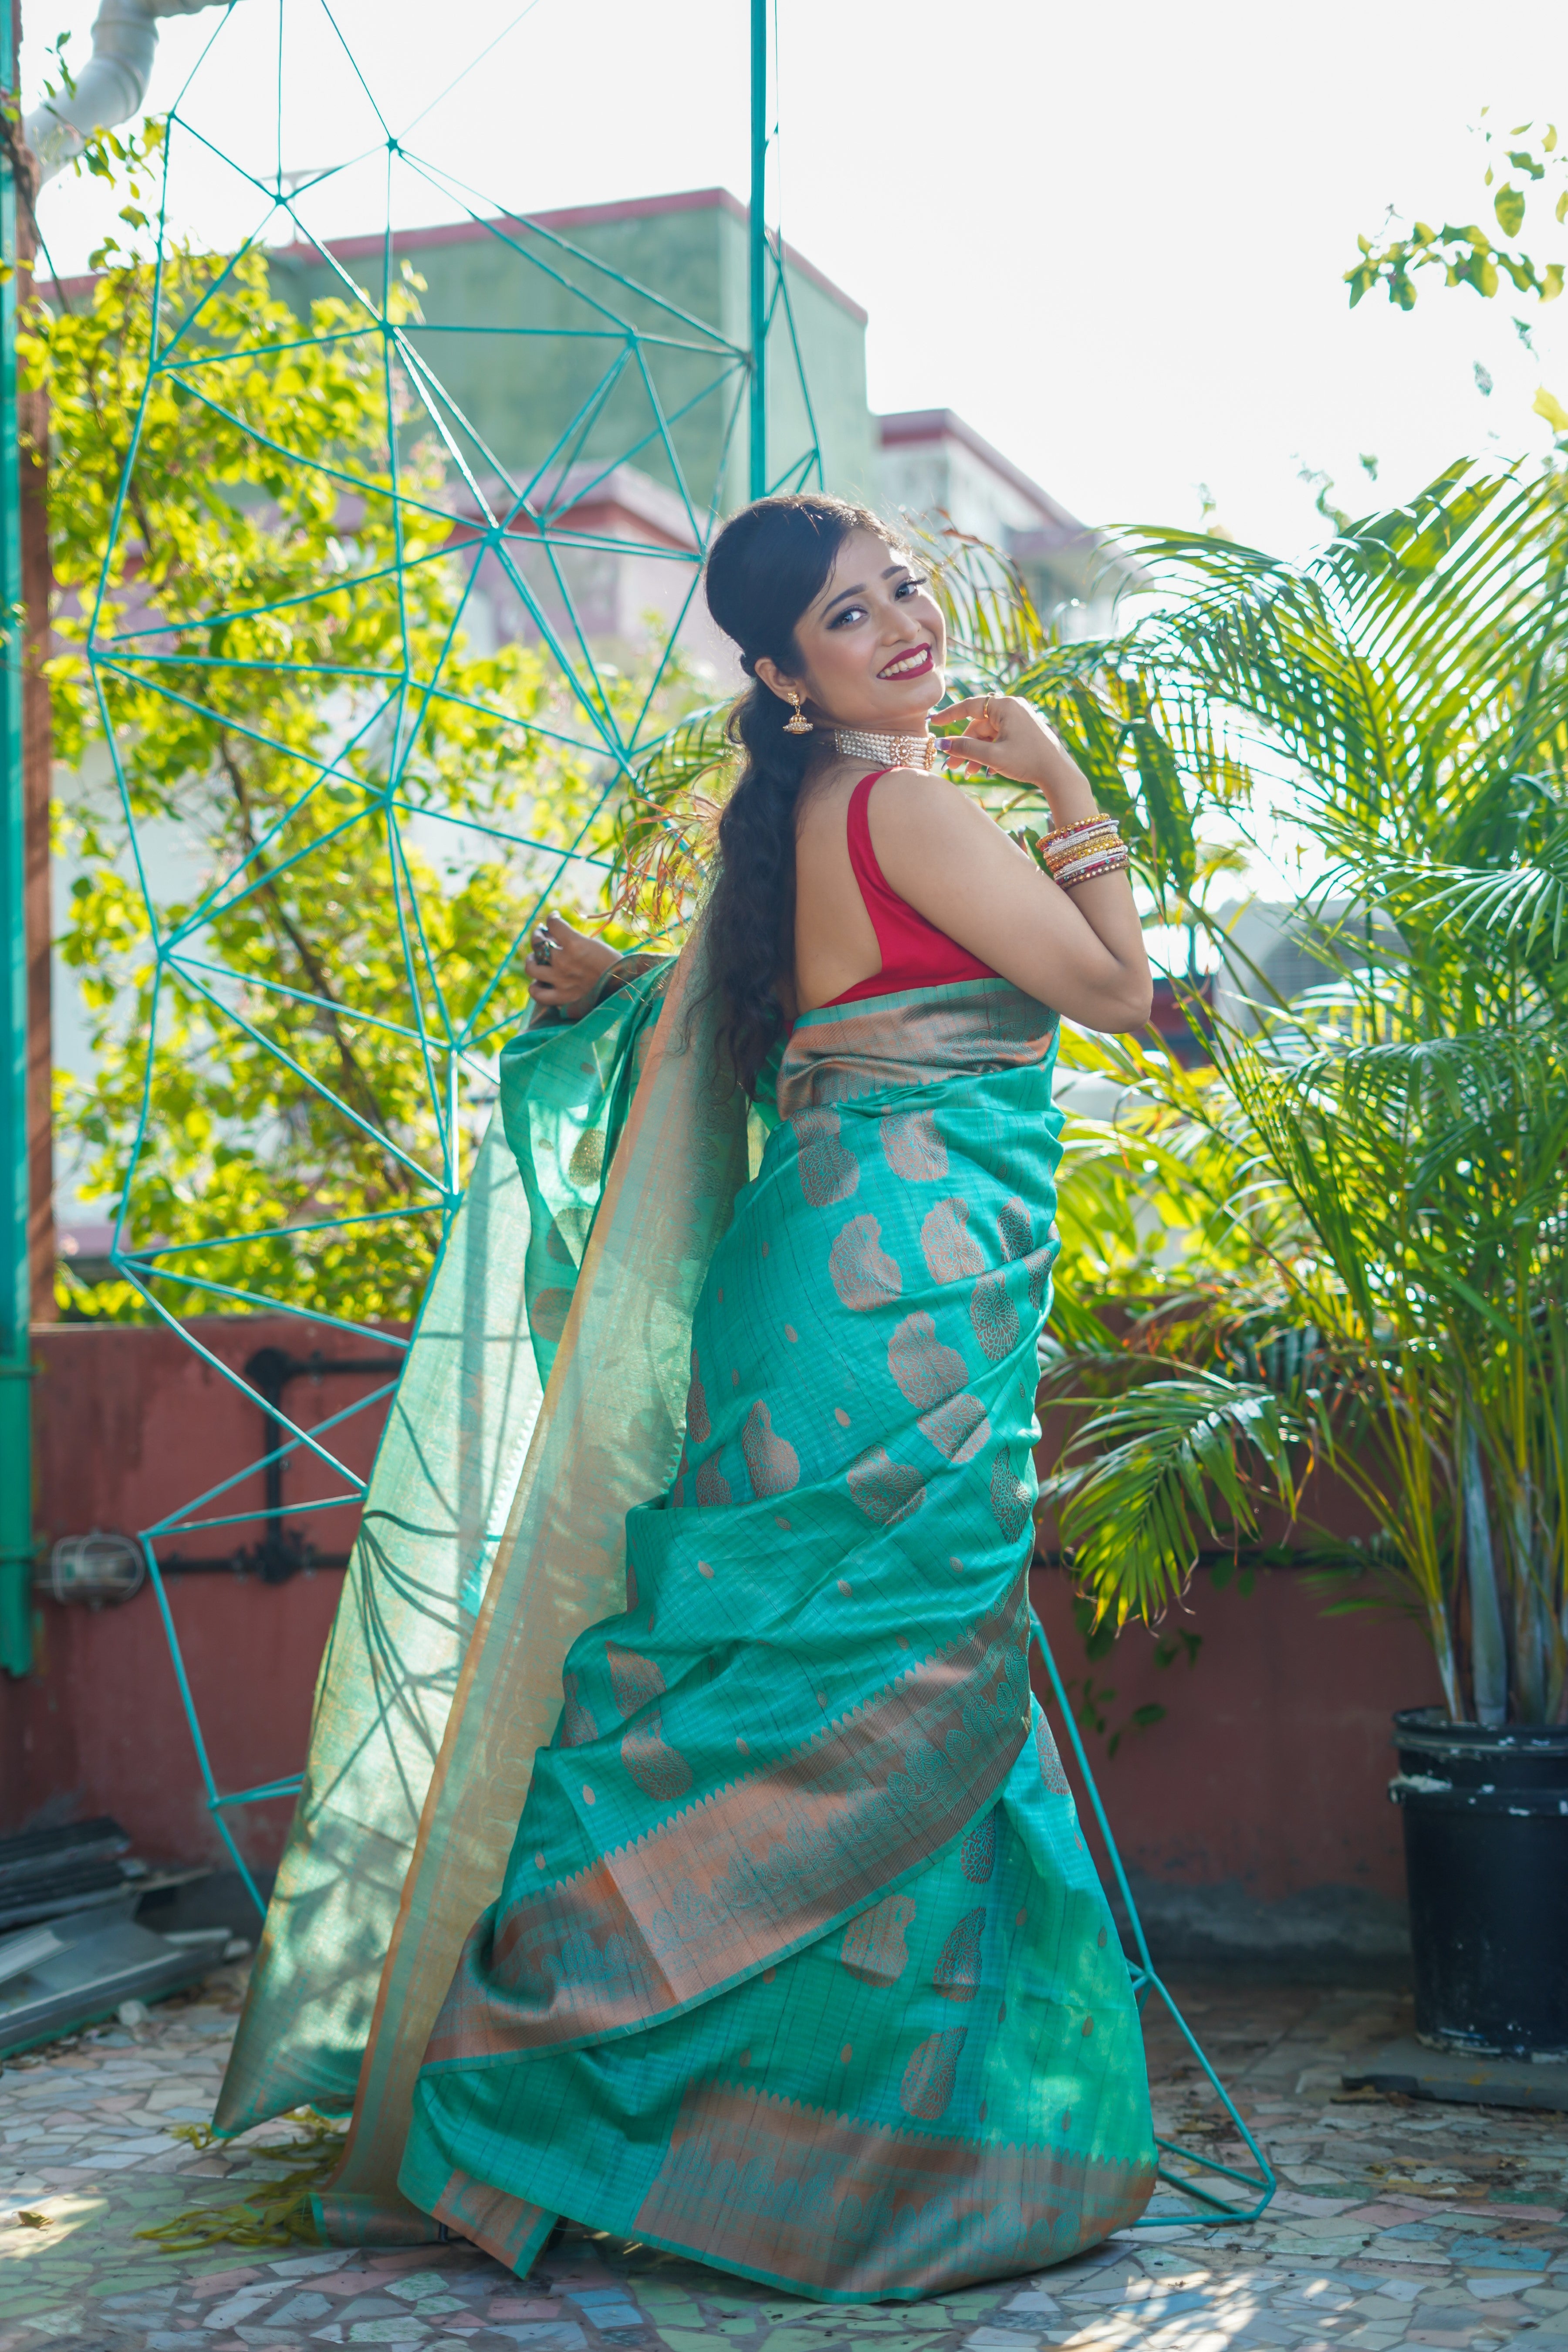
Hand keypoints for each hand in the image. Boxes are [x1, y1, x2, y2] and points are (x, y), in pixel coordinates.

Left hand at [525, 912, 622, 1018]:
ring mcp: (561, 981)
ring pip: (531, 967)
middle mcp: (564, 961)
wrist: (625, 986)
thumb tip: (552, 933)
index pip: (553, 923)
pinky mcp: (562, 997)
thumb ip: (572, 940)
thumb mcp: (593, 944)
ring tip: (537, 958)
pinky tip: (540, 982)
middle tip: (543, 935)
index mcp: (575, 944)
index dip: (552, 918)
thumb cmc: (612, 963)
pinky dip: (535, 987)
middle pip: (538, 943)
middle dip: (539, 935)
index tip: (554, 918)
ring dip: (532, 959)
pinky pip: (537, 993)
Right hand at [938, 694, 1093, 818]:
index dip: (949, 715)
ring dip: (977, 753)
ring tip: (968, 773)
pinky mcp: (1024, 730)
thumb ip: (965, 748)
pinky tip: (987, 770)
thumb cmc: (1028, 761)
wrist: (1059, 773)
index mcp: (1005, 706)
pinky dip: (991, 752)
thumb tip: (941, 744)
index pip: (969, 706)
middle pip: (978, 725)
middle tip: (951, 765)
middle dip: (964, 746)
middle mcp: (1013, 707)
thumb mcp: (992, 756)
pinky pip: (1000, 738)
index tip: (933, 722)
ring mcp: (1020, 719)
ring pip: (988, 734)